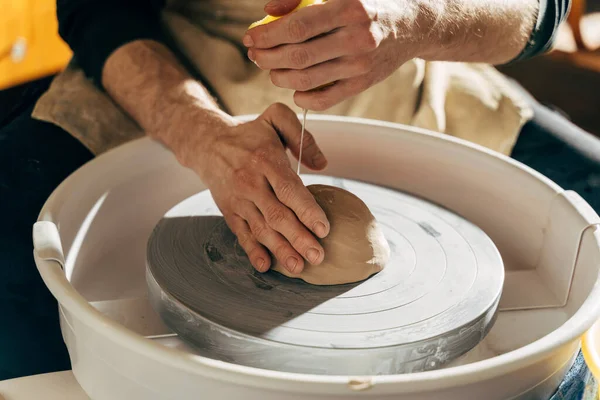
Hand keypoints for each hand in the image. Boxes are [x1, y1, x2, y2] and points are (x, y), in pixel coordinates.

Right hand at [185, 103, 329, 273]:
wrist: (207, 144)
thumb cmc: (249, 135)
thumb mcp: (275, 119)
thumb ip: (302, 137)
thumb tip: (322, 164)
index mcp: (266, 161)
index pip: (290, 190)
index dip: (307, 211)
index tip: (323, 228)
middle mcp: (251, 183)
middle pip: (278, 216)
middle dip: (299, 238)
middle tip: (318, 255)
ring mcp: (239, 200)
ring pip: (261, 229)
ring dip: (280, 250)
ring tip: (298, 266)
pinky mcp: (229, 212)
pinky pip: (241, 234)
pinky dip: (252, 251)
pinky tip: (265, 265)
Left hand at [244, 0, 418, 110]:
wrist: (412, 25)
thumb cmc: (370, 4)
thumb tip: (269, 11)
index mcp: (350, 7)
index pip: (298, 25)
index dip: (268, 34)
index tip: (250, 37)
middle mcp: (357, 38)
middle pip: (298, 56)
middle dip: (267, 57)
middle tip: (255, 55)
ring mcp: (361, 65)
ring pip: (307, 80)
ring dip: (280, 78)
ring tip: (270, 69)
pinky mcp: (363, 84)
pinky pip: (326, 99)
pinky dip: (304, 98)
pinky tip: (295, 90)